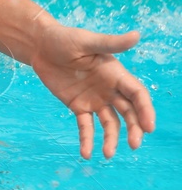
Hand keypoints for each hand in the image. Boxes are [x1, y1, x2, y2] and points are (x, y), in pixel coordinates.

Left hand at [29, 23, 153, 159]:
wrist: (39, 46)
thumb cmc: (65, 38)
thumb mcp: (86, 40)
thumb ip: (111, 43)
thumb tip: (136, 35)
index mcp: (116, 74)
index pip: (137, 94)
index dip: (145, 110)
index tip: (149, 127)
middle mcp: (110, 89)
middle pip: (128, 112)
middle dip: (134, 129)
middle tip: (133, 145)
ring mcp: (95, 100)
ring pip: (109, 123)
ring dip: (111, 139)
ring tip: (107, 154)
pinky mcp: (77, 106)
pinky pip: (85, 126)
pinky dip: (86, 140)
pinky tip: (86, 154)